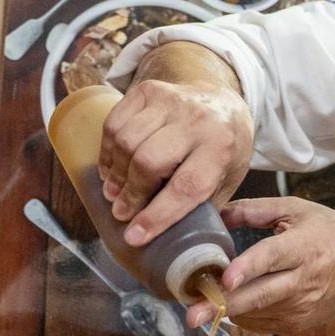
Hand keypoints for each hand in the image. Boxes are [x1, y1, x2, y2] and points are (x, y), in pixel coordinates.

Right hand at [98, 73, 253, 245]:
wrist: (223, 101)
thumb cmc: (222, 149)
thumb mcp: (227, 179)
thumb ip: (202, 206)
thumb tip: (174, 245)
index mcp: (222, 148)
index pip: (186, 187)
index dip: (157, 215)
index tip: (135, 236)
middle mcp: (198, 120)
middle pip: (149, 162)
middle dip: (131, 194)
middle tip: (122, 213)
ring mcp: (172, 101)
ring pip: (127, 141)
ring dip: (115, 174)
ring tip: (115, 192)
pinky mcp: (149, 90)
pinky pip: (115, 122)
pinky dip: (107, 149)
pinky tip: (111, 166)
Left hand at [184, 198, 334, 332]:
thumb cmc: (333, 235)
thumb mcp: (300, 210)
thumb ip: (256, 209)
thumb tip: (216, 213)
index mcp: (305, 246)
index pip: (272, 257)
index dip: (247, 268)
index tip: (225, 278)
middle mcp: (303, 281)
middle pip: (258, 296)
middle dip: (221, 306)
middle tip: (190, 314)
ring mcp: (300, 307)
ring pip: (253, 313)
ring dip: (225, 307)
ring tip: (200, 298)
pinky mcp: (296, 324)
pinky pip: (258, 323)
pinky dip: (241, 313)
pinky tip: (233, 300)